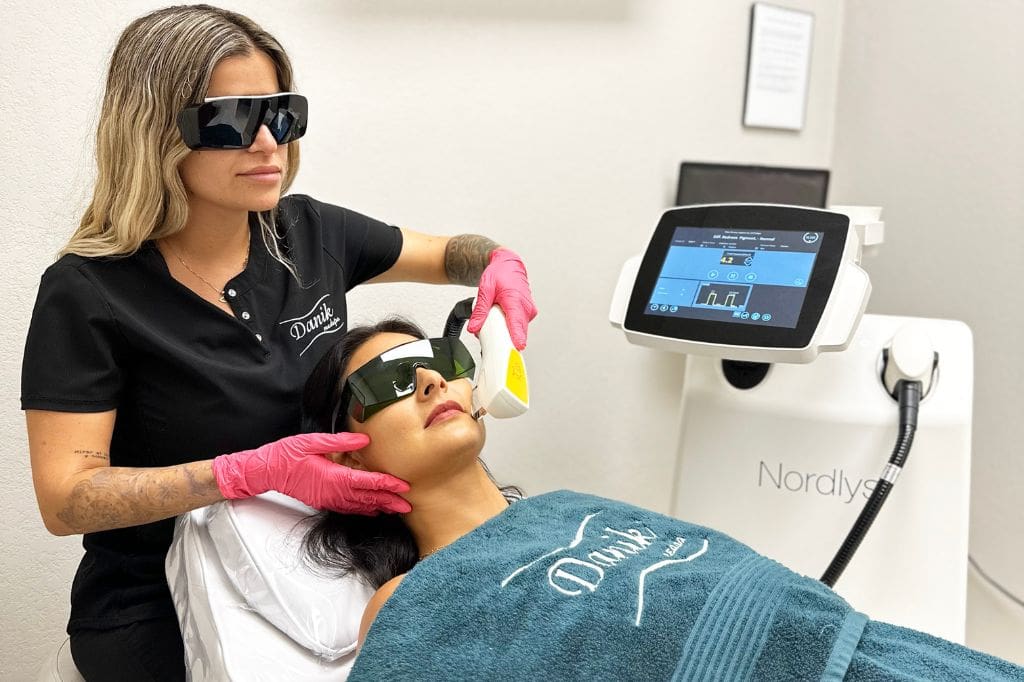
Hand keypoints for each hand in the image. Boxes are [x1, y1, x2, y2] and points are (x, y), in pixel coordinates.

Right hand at [212, 432, 411, 514]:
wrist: (265, 472)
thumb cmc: (286, 454)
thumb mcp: (312, 442)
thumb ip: (340, 442)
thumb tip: (364, 440)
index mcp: (333, 476)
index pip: (367, 482)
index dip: (388, 485)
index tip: (404, 486)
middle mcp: (333, 492)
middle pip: (368, 499)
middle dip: (390, 502)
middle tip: (409, 506)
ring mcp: (328, 499)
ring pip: (359, 506)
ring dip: (379, 508)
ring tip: (396, 509)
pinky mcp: (323, 501)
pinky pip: (348, 508)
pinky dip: (363, 509)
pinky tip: (372, 510)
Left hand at [466, 247, 537, 349]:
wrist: (508, 265)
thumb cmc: (500, 274)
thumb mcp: (485, 290)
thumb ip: (480, 310)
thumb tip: (474, 327)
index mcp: (515, 299)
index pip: (517, 322)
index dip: (518, 336)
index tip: (518, 347)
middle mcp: (525, 306)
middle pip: (519, 331)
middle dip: (505, 338)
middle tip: (490, 334)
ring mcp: (529, 311)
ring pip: (519, 330)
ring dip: (507, 332)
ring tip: (495, 321)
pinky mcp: (528, 314)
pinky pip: (520, 326)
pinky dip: (511, 327)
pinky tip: (502, 320)